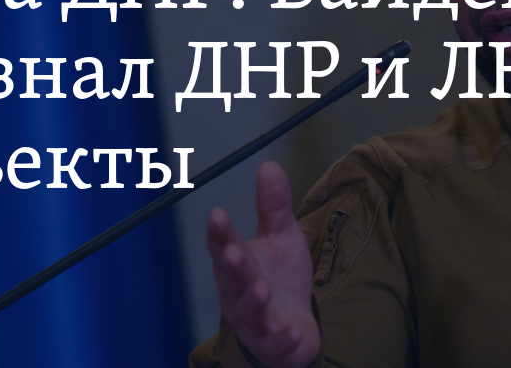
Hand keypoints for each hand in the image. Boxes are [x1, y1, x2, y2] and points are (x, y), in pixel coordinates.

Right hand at [207, 161, 319, 367]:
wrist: (292, 326)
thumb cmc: (280, 278)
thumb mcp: (281, 236)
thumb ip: (274, 206)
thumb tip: (269, 165)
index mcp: (236, 262)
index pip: (222, 245)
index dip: (219, 233)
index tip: (217, 215)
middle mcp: (237, 292)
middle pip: (232, 279)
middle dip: (232, 267)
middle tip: (234, 253)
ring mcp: (254, 320)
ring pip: (249, 312)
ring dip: (254, 302)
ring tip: (262, 290)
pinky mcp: (273, 344)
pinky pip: (276, 343)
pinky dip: (283, 339)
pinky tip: (293, 333)